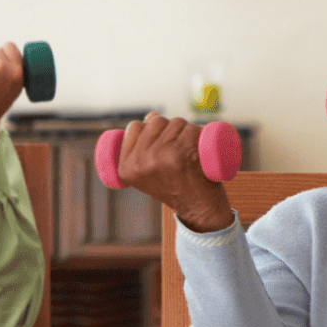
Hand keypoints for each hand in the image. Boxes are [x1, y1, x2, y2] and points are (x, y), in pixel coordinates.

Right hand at [115, 113, 234, 232]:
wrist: (199, 211)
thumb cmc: (176, 188)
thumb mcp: (148, 174)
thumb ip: (141, 148)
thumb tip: (151, 115)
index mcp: (126, 168)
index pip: (135, 127)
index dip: (151, 127)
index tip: (163, 140)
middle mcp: (140, 162)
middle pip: (156, 122)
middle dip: (170, 126)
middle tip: (181, 146)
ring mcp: (161, 157)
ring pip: (176, 122)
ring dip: (187, 128)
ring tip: (191, 148)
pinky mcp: (183, 155)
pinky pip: (192, 129)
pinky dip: (201, 131)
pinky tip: (201, 143)